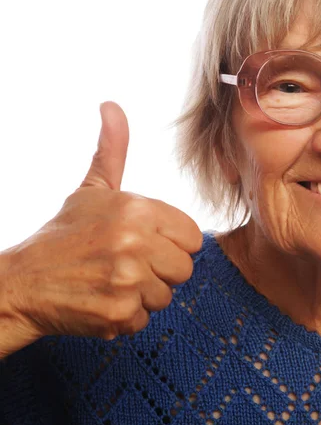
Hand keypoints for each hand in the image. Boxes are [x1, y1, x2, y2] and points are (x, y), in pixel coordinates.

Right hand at [3, 101, 202, 342]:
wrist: (23, 283)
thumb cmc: (64, 234)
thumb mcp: (92, 189)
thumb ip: (112, 150)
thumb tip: (112, 106)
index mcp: (137, 210)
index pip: (193, 237)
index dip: (172, 243)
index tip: (146, 244)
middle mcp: (135, 243)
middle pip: (184, 268)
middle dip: (160, 269)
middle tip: (126, 264)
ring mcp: (127, 280)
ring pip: (167, 295)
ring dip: (143, 293)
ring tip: (111, 281)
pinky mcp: (118, 314)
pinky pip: (146, 318)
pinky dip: (126, 316)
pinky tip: (102, 300)